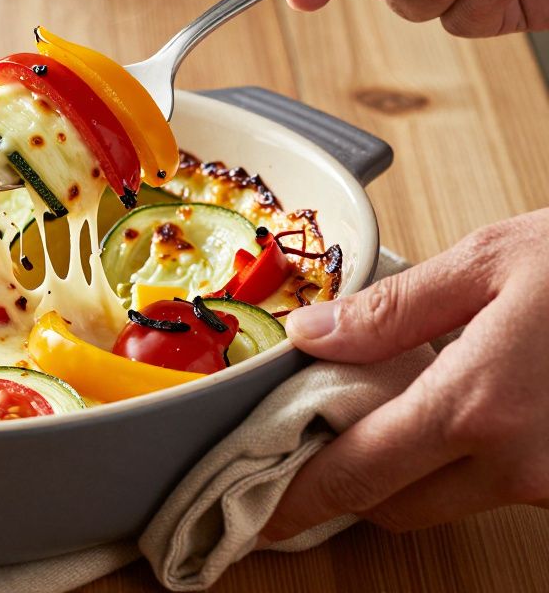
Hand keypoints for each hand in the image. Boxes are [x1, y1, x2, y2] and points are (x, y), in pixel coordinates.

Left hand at [261, 209, 548, 540]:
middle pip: (395, 506)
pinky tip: (458, 412)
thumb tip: (312, 336)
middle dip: (348, 485)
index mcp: (478, 405)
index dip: (298, 500)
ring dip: (407, 473)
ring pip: (447, 501)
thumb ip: (393, 309)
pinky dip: (461, 464)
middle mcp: (517, 461)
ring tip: (386, 413)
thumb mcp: (492, 262)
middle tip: (312, 445)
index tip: (257, 513)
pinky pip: (498, 488)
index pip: (358, 474)